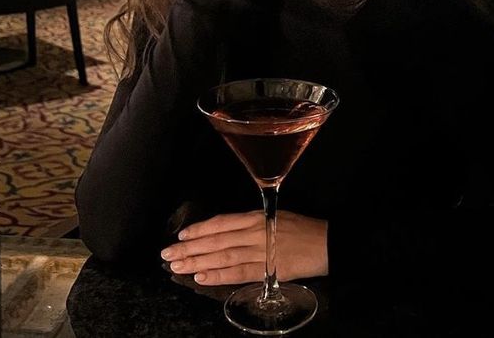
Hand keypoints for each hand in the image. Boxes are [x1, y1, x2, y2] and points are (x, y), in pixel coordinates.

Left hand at [160, 210, 327, 285]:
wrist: (327, 243)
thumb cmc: (301, 228)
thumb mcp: (274, 216)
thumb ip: (251, 224)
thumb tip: (226, 232)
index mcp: (256, 217)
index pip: (221, 223)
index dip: (199, 229)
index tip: (180, 236)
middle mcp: (254, 232)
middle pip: (216, 240)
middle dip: (189, 248)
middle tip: (167, 255)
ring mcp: (260, 251)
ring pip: (223, 256)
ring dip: (197, 261)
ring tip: (177, 267)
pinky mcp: (267, 270)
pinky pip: (238, 273)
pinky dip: (219, 275)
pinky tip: (201, 277)